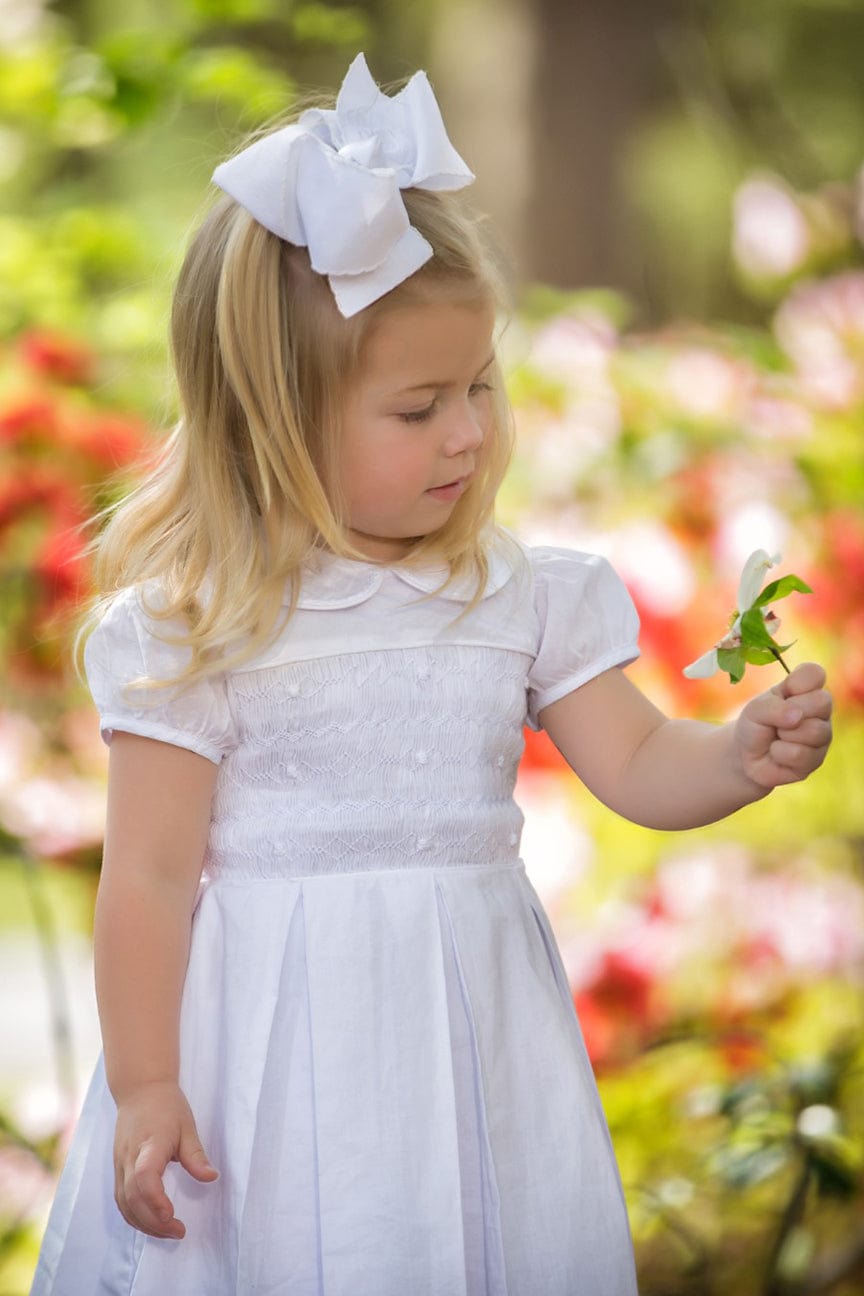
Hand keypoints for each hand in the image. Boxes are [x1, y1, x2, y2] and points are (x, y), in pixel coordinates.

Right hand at [113, 1081, 217, 1238]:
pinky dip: (134, 1216)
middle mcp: (129, 1157)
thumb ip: (196, 1155)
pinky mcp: (117, 1170)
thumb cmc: (166, 1107)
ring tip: (168, 1232)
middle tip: (179, 1231)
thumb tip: (212, 1178)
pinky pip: (121, 1200)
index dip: (155, 1199)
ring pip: (124, 1203)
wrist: (139, 1091)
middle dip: (154, 1221)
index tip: (171, 1214)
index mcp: (149, 1143)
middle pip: (133, 1196)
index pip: (144, 1175)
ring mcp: (119, 1164)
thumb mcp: (187, 1126)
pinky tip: (151, 1223)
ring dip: (144, 1223)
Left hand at [733, 662, 832, 790]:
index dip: (799, 681)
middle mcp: (820, 711)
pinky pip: (800, 754)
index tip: (786, 691)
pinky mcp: (816, 760)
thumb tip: (797, 716)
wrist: (746, 755)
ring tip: (777, 737)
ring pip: (814, 731)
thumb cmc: (755, 725)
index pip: (815, 673)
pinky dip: (780, 753)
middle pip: (822, 701)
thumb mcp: (755, 709)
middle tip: (777, 720)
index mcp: (806, 690)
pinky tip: (778, 753)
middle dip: (790, 711)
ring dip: (784, 735)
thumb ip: (774, 707)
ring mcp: (822, 736)